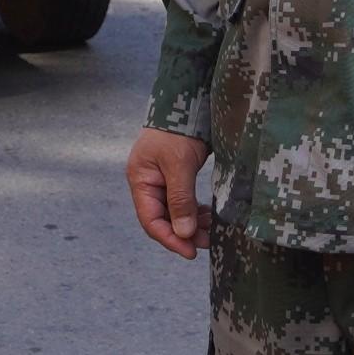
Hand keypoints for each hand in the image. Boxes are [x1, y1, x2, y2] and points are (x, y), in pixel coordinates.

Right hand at [126, 128, 210, 258]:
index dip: (170, 239)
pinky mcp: (177, 177)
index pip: (151, 221)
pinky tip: (210, 217)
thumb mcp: (179, 165)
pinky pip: (184, 202)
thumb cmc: (177, 131)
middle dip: (184, 234)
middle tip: (208, 243)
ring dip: (192, 224)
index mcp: (141, 182)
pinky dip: (196, 212)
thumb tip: (184, 233)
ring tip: (213, 230)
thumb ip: (180, 200)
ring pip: (176, 213)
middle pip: (164, 220)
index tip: (190, 251)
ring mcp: (162, 181)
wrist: (186, 103)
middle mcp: (149, 184)